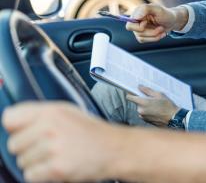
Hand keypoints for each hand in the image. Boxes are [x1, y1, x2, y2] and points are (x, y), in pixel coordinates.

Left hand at [2, 102, 121, 181]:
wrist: (115, 149)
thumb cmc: (92, 132)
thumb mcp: (68, 112)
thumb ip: (41, 114)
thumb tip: (13, 121)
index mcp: (51, 111)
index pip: (10, 118)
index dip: (17, 128)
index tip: (25, 132)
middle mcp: (50, 127)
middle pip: (13, 144)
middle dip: (27, 149)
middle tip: (47, 147)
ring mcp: (53, 148)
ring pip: (22, 162)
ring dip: (36, 163)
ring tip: (56, 156)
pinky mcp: (57, 168)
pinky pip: (31, 175)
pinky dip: (41, 175)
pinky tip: (57, 166)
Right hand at [125, 3, 187, 42]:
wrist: (172, 21)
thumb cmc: (165, 14)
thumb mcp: (158, 9)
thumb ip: (145, 9)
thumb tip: (135, 17)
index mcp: (137, 13)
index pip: (130, 25)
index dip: (139, 26)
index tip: (148, 22)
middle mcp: (136, 21)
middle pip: (136, 33)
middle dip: (150, 32)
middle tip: (160, 28)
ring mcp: (138, 29)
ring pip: (141, 38)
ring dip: (155, 34)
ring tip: (162, 29)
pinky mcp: (142, 35)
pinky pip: (145, 40)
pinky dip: (155, 38)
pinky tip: (161, 33)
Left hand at [127, 86, 179, 126]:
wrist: (173, 118)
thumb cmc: (167, 105)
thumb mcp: (159, 95)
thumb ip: (147, 91)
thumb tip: (139, 87)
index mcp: (143, 103)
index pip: (130, 97)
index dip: (131, 94)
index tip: (133, 92)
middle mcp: (140, 110)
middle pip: (137, 103)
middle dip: (142, 100)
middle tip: (152, 99)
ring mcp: (143, 116)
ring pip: (141, 108)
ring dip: (145, 106)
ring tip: (156, 106)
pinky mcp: (146, 121)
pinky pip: (144, 114)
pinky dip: (148, 112)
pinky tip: (156, 111)